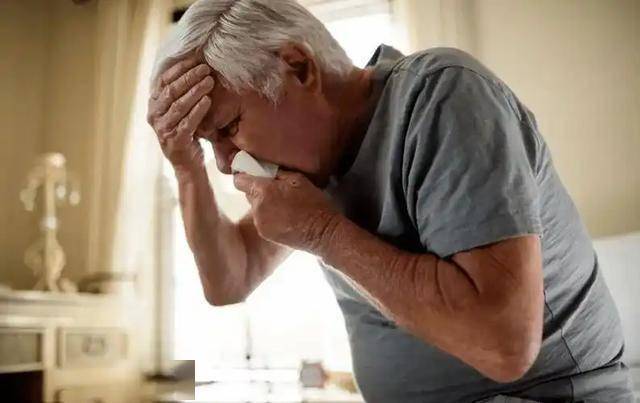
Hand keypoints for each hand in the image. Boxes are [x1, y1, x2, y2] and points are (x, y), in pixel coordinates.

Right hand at [147, 58, 214, 175]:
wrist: (188, 163)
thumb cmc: (186, 132)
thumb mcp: (180, 111)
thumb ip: (180, 93)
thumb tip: (194, 66)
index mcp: (154, 104)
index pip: (163, 81)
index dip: (179, 69)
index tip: (196, 60)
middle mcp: (154, 115)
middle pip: (171, 91)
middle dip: (189, 77)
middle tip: (206, 69)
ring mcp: (162, 129)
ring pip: (178, 105)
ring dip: (195, 91)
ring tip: (210, 82)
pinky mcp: (174, 141)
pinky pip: (187, 122)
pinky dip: (198, 110)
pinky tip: (208, 101)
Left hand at [233, 170, 339, 251]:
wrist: (322, 232)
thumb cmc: (314, 204)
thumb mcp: (298, 179)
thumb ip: (278, 173)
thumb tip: (265, 170)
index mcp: (264, 190)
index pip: (239, 181)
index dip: (244, 176)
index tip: (252, 175)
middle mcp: (257, 207)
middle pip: (249, 194)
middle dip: (259, 191)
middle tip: (276, 191)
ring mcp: (259, 222)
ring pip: (256, 208)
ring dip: (264, 205)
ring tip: (283, 206)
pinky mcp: (264, 234)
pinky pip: (261, 220)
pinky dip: (269, 217)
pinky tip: (284, 218)